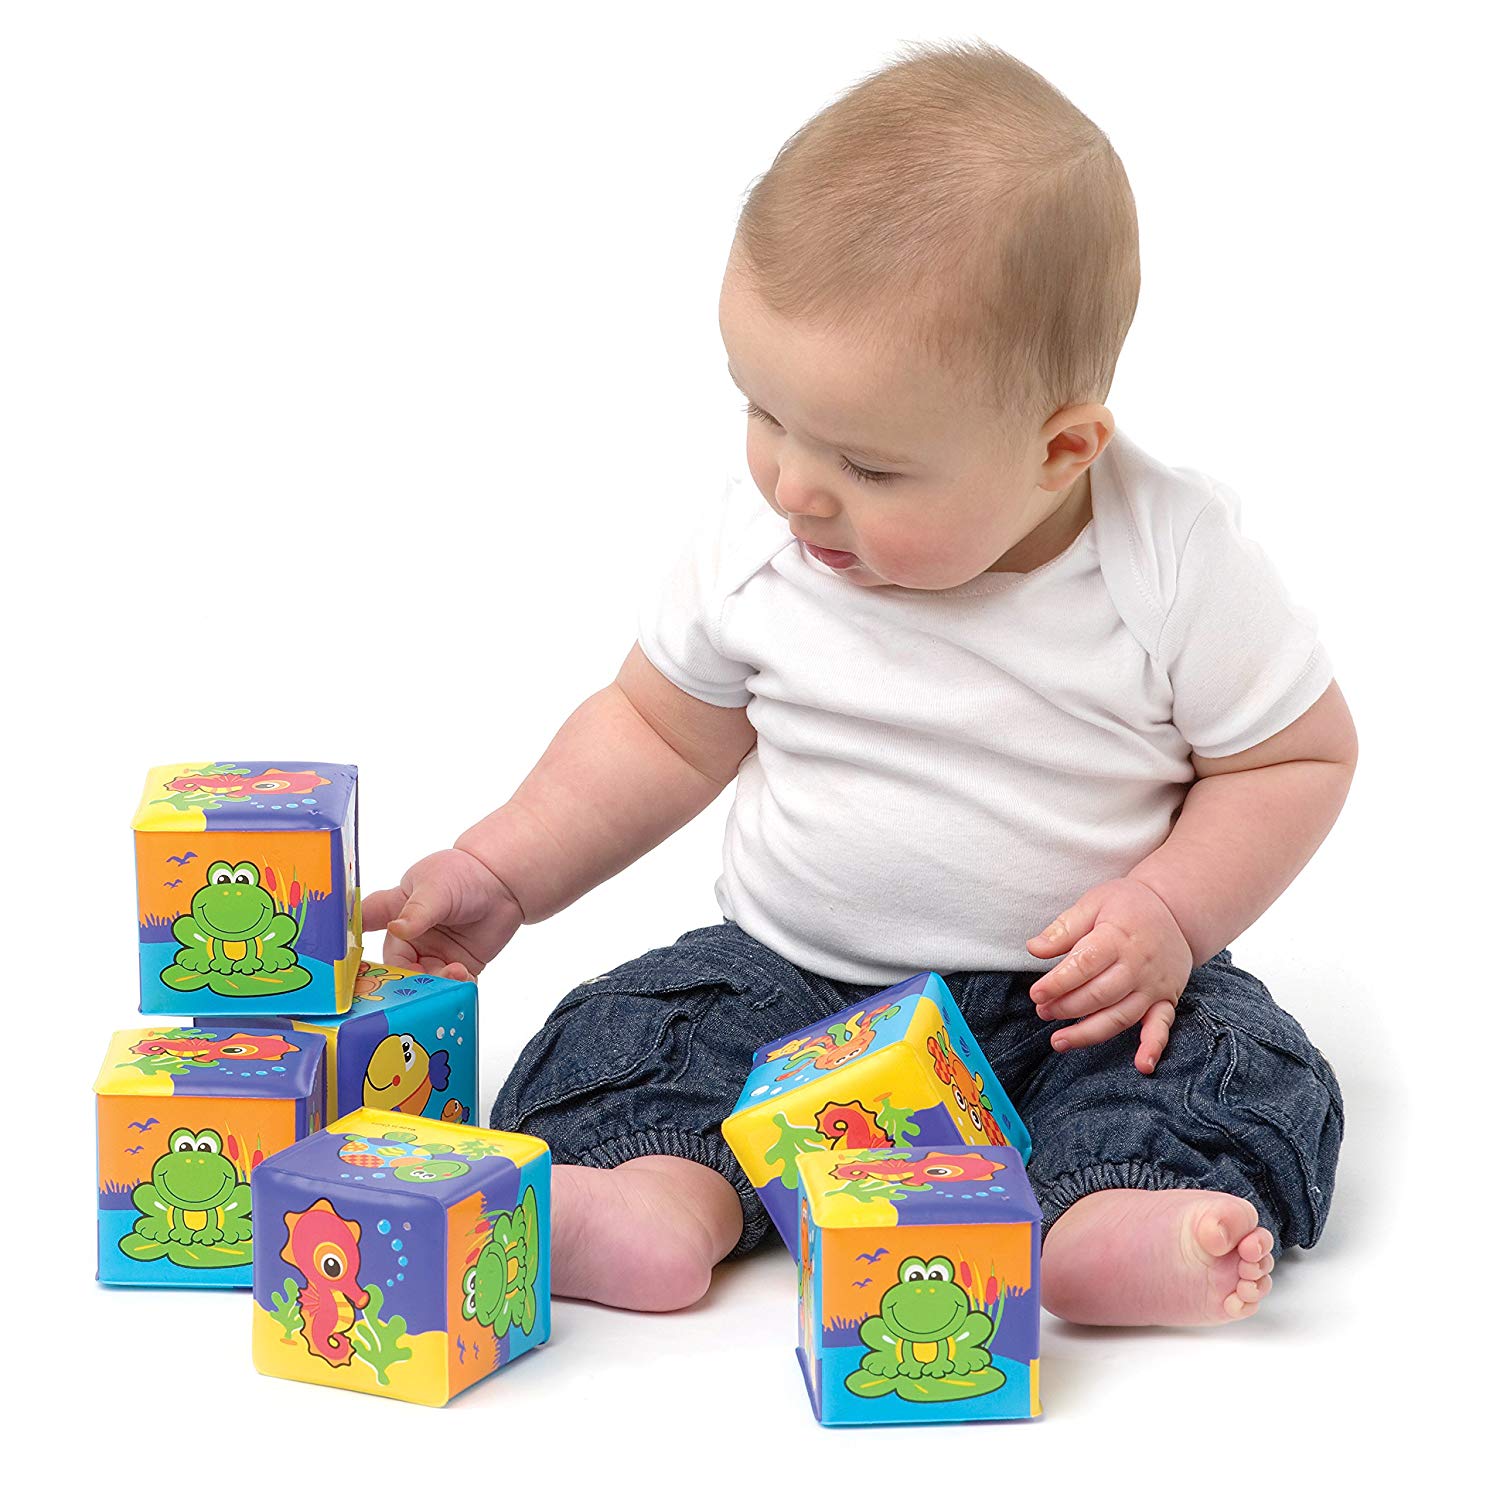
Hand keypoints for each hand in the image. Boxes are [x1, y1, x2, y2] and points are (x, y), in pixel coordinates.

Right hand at [362, 848, 523, 979]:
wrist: (503, 883)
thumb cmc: (463, 875)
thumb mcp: (436, 888)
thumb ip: (417, 911)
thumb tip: (398, 929)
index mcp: (395, 913)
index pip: (365, 928)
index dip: (352, 945)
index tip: (346, 962)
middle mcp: (410, 938)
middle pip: (395, 968)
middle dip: (404, 979)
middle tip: (419, 981)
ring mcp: (432, 955)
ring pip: (423, 983)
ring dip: (434, 986)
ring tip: (453, 973)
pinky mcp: (456, 966)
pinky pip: (449, 988)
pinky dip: (454, 990)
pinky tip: (463, 979)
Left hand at [1025, 878, 1191, 1073]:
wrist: (1176, 910)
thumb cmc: (1127, 905)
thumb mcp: (1094, 902)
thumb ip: (1064, 928)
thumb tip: (1034, 949)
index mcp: (1117, 937)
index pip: (1085, 964)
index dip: (1058, 982)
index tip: (1036, 994)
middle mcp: (1138, 966)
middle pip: (1099, 995)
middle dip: (1066, 1008)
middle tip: (1042, 1011)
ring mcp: (1153, 986)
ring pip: (1120, 1017)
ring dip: (1089, 1033)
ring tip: (1059, 1041)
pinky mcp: (1166, 999)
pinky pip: (1162, 1026)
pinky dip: (1153, 1046)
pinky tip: (1142, 1065)